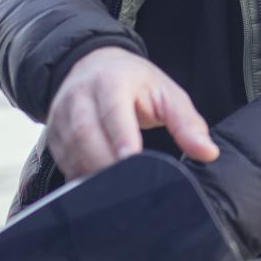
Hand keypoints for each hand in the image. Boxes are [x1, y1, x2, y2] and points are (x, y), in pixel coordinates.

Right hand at [46, 47, 218, 179]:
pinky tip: (98, 192)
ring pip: (71, 151)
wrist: (94, 65)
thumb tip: (207, 152)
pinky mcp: (53, 134)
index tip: (132, 159)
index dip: (121, 137)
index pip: (113, 111)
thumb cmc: (136, 83)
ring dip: (92, 175)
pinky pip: (63, 161)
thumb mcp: (166, 93)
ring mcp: (61, 115)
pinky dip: (80, 178)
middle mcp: (80, 96)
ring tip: (117, 195)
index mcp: (111, 82)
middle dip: (105, 163)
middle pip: (86, 134)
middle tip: (129, 189)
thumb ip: (187, 123)